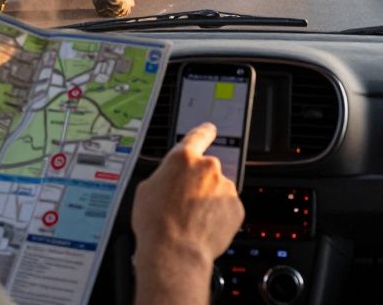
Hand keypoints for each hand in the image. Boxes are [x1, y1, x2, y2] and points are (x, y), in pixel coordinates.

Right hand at [132, 123, 244, 304]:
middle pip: (206, 170)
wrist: (174, 252)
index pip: (198, 136)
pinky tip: (204, 227)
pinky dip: (219, 216)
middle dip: (199, 184)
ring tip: (192, 220)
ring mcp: (224, 187)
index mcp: (182, 159)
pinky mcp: (236, 207)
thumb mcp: (146, 190)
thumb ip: (164, 176)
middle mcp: (207, 168)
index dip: (204, 132)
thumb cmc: (155, 224)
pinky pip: (228, 208)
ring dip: (209, 201)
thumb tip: (168, 179)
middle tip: (185, 204)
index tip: (210, 130)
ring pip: (218, 190)